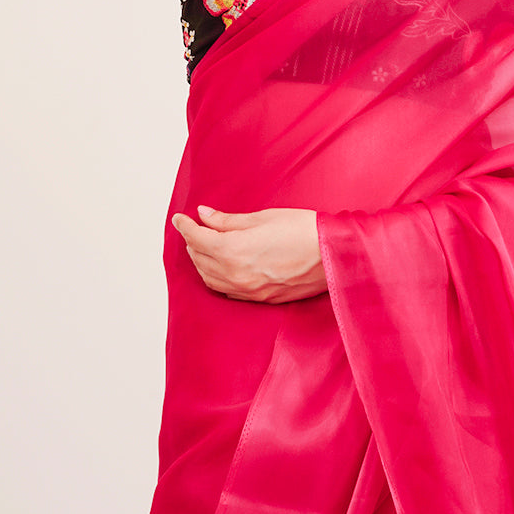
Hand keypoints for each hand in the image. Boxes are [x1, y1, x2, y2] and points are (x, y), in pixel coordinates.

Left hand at [171, 204, 327, 303]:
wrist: (334, 255)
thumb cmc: (303, 230)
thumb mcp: (262, 218)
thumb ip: (228, 220)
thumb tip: (204, 215)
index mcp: (233, 251)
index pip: (197, 239)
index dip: (185, 227)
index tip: (179, 218)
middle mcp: (236, 275)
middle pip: (200, 260)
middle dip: (193, 243)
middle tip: (194, 228)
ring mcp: (248, 290)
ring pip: (210, 279)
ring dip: (202, 262)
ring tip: (204, 246)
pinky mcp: (261, 298)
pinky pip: (227, 291)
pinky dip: (217, 278)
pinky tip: (221, 267)